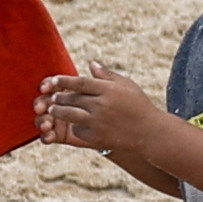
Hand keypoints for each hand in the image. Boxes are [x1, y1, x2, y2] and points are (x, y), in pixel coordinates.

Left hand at [36, 69, 179, 166]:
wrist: (149, 133)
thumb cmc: (138, 105)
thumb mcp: (127, 86)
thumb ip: (107, 75)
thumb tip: (91, 64)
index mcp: (109, 90)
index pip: (80, 83)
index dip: (64, 81)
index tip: (54, 80)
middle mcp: (102, 105)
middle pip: (72, 98)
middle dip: (59, 97)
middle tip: (53, 96)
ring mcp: (98, 122)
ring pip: (69, 114)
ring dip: (58, 111)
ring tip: (53, 109)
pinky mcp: (96, 137)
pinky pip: (77, 129)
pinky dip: (73, 125)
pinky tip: (72, 123)